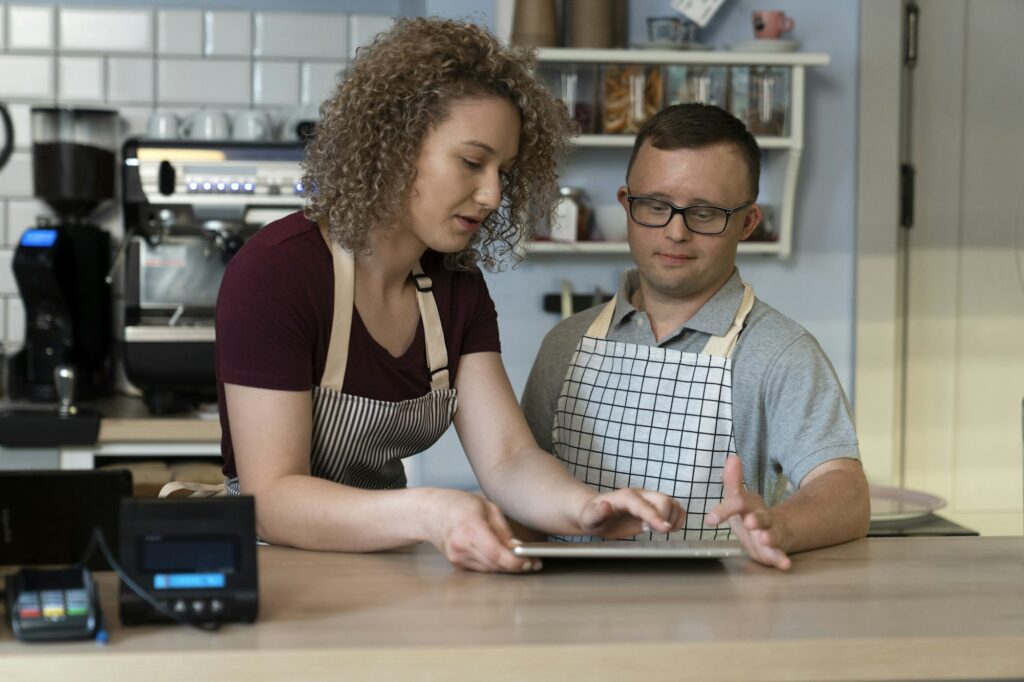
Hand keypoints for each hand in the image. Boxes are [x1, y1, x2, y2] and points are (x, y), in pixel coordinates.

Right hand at [424, 489, 538, 572]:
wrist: (430, 513)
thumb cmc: (458, 504)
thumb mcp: (487, 508)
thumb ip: (503, 530)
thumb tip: (518, 548)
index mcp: (470, 529)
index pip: (496, 554)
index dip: (516, 562)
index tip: (531, 562)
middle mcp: (461, 547)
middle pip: (495, 565)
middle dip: (516, 566)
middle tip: (534, 562)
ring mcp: (457, 558)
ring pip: (490, 570)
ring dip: (507, 567)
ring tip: (522, 560)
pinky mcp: (457, 564)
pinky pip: (482, 569)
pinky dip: (494, 565)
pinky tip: (503, 558)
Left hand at [578, 488, 684, 538]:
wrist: (595, 513)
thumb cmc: (592, 516)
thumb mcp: (589, 517)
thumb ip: (597, 513)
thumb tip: (605, 506)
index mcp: (625, 497)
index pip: (643, 504)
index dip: (655, 516)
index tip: (665, 529)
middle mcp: (640, 496)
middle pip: (663, 500)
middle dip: (664, 518)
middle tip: (650, 530)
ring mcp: (648, 501)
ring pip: (672, 503)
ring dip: (673, 518)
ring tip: (660, 530)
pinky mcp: (654, 509)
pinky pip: (675, 509)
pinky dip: (677, 519)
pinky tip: (667, 528)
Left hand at [705, 455, 791, 569]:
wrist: (775, 530)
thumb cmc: (750, 514)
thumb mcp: (739, 499)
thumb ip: (733, 481)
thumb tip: (732, 457)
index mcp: (750, 505)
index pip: (738, 503)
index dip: (724, 510)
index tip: (710, 519)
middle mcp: (763, 519)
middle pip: (761, 517)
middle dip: (756, 519)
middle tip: (749, 522)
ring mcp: (772, 534)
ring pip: (773, 535)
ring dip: (770, 537)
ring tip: (765, 539)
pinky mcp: (775, 551)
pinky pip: (780, 555)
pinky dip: (782, 559)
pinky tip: (786, 564)